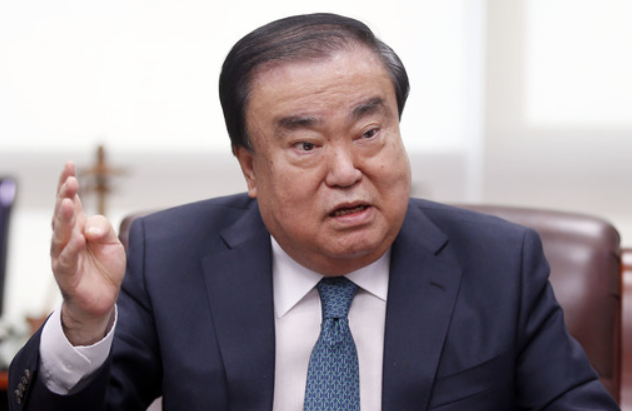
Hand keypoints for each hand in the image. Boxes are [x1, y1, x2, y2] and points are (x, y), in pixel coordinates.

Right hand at [50, 161, 125, 344]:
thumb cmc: (104, 266)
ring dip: (64, 218)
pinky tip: (78, 238)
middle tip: (70, 181)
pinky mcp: (67, 274)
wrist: (102, 299)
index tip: (70, 165)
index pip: (71, 200)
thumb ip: (104, 229)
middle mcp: (67, 237)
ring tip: (67, 203)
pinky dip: (72, 249)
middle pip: (63, 213)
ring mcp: (64, 255)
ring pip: (61, 234)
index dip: (68, 183)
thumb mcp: (112, 243)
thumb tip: (90, 227)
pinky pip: (67, 260)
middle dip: (65, 195)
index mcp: (78, 225)